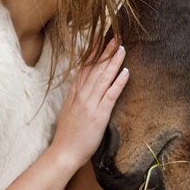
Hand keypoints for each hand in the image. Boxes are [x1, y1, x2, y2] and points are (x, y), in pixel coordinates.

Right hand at [51, 39, 128, 170]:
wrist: (64, 153)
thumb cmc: (67, 135)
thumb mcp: (67, 111)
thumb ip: (74, 97)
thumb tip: (79, 86)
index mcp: (75, 94)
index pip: (84, 68)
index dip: (92, 53)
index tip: (99, 39)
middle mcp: (82, 95)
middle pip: (94, 68)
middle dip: (105, 52)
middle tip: (114, 37)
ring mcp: (90, 104)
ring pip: (103, 78)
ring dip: (113, 62)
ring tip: (121, 48)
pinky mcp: (99, 114)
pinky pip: (110, 95)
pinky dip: (118, 83)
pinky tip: (126, 72)